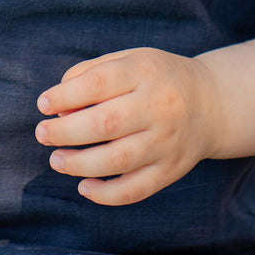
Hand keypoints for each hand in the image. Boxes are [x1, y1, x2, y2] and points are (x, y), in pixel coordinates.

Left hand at [34, 47, 224, 205]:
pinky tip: (84, 187)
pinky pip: (136, 189)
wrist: (212, 103)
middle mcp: (159, 106)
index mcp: (144, 72)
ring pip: (118, 160)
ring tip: (57, 160)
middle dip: (65, 132)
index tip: (43, 105)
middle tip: (42, 134)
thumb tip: (57, 107)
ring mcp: (167, 141)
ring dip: (79, 164)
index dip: (65, 95)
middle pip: (105, 124)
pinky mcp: (171, 170)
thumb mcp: (128, 60)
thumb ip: (89, 73)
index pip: (99, 83)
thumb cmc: (154, 79)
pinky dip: (106, 194)